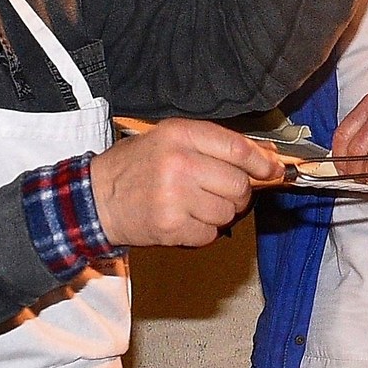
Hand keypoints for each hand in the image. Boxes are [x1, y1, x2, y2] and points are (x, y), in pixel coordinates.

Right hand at [87, 118, 280, 247]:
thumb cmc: (136, 168)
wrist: (95, 199)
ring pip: (228, 211)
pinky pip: (211, 233)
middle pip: (238, 184)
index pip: (237, 148)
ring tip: (193, 205)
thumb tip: (266, 158)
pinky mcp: (172, 225)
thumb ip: (215, 145)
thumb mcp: (170, 141)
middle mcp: (179, 162)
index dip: (261, 162)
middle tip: (218, 191)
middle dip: (237, 192)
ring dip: (218, 213)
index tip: (272, 170)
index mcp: (180, 134)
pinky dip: (203, 230)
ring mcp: (175, 196)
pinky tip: (183, 219)